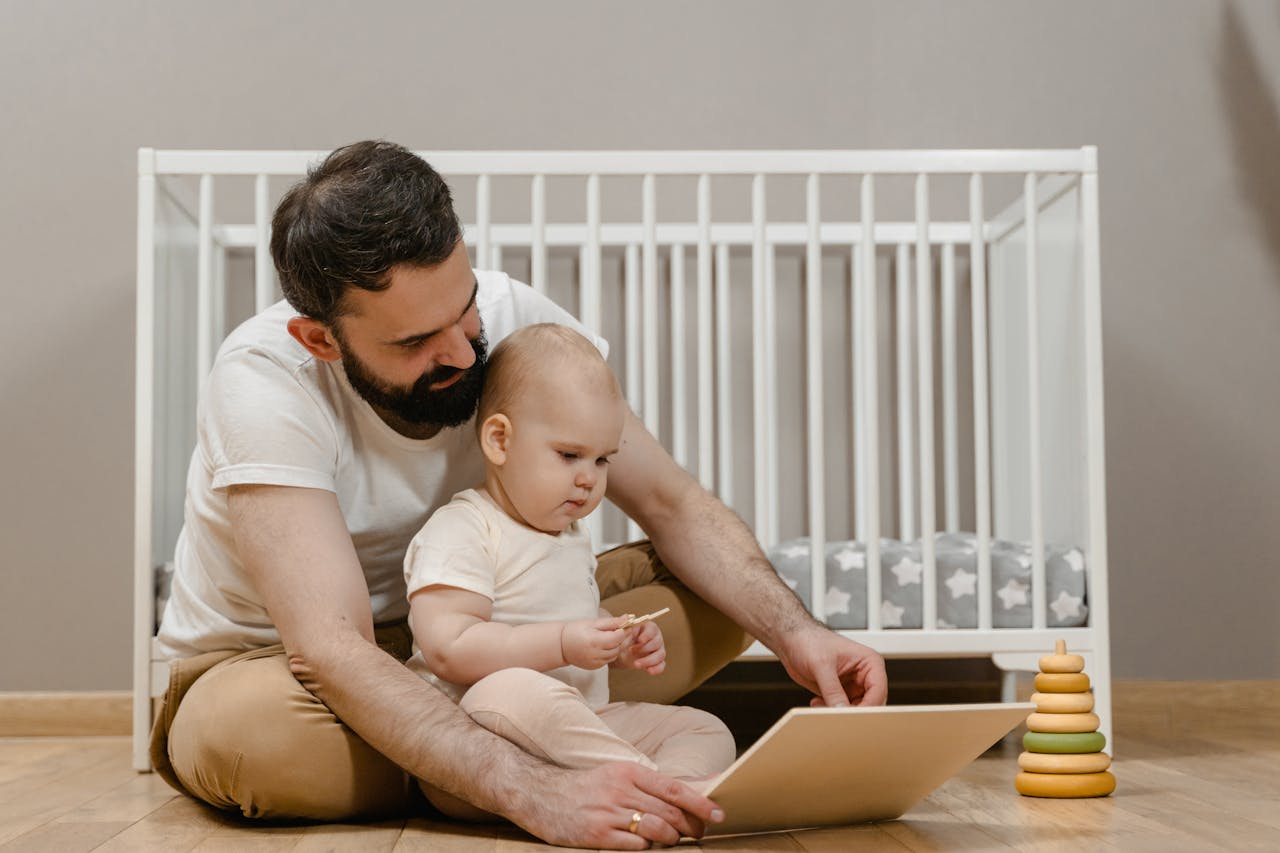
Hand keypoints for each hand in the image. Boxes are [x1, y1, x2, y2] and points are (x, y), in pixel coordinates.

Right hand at [513, 761, 723, 848]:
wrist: (540, 793)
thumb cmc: (584, 786)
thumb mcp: (616, 774)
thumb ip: (646, 785)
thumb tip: (682, 796)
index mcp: (629, 771)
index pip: (674, 788)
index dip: (700, 803)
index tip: (718, 813)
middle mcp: (621, 789)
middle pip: (669, 811)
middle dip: (691, 825)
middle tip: (699, 832)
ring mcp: (609, 812)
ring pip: (656, 829)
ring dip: (671, 838)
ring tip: (672, 840)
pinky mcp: (597, 834)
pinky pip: (634, 845)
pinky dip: (646, 847)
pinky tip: (645, 845)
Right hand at [561, 616, 627, 669]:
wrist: (561, 644)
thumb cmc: (576, 630)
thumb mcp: (593, 622)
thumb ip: (611, 622)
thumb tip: (628, 618)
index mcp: (595, 641)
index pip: (618, 637)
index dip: (621, 631)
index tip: (619, 626)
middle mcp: (595, 654)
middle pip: (617, 647)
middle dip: (618, 639)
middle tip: (611, 631)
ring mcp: (595, 662)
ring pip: (614, 655)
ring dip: (614, 647)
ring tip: (604, 639)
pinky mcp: (594, 667)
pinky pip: (607, 660)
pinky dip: (608, 654)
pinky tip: (600, 647)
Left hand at [612, 621, 665, 674]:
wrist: (620, 652)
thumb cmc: (622, 639)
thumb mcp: (621, 631)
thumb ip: (624, 623)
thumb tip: (626, 616)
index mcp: (648, 628)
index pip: (652, 629)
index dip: (647, 635)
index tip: (639, 640)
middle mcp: (656, 638)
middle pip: (657, 642)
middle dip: (645, 648)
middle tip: (631, 651)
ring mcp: (658, 650)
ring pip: (660, 654)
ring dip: (649, 660)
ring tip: (636, 664)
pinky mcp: (656, 662)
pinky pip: (661, 665)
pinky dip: (657, 669)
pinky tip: (648, 671)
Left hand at [777, 623, 887, 707]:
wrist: (793, 640)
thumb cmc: (809, 640)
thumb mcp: (821, 665)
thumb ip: (832, 690)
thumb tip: (841, 710)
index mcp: (870, 662)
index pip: (878, 691)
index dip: (867, 707)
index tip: (851, 717)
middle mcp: (864, 675)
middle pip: (870, 704)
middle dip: (852, 712)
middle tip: (834, 715)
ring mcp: (853, 685)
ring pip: (855, 710)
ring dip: (839, 713)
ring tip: (821, 705)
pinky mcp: (840, 693)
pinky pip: (842, 710)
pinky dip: (830, 711)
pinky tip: (817, 702)